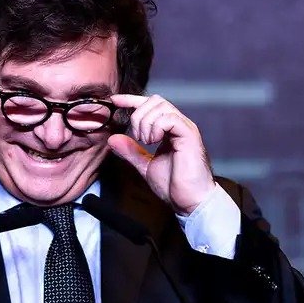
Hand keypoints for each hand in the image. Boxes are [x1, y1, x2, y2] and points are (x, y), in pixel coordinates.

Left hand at [107, 94, 214, 214]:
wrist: (190, 202)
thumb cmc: (174, 186)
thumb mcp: (145, 165)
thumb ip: (131, 151)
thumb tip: (113, 138)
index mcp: (170, 130)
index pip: (150, 105)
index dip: (131, 100)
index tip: (115, 101)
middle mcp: (179, 125)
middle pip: (155, 100)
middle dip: (138, 115)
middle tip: (138, 138)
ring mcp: (185, 128)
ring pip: (160, 106)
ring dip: (146, 123)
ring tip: (147, 142)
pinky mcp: (189, 135)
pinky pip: (169, 118)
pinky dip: (156, 127)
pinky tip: (154, 142)